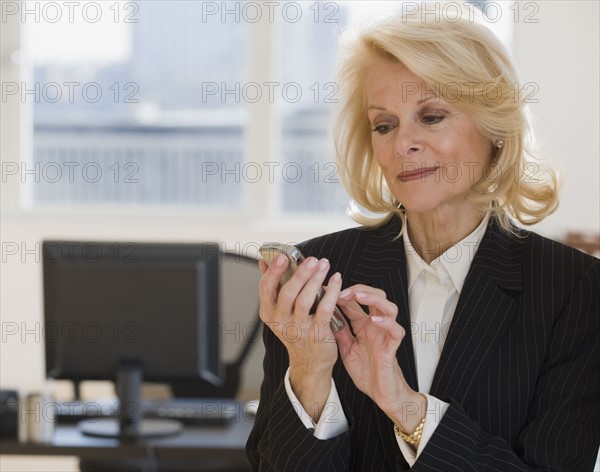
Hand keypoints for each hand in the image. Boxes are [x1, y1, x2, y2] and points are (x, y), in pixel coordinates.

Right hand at [258, 254, 342, 420]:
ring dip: (315, 279)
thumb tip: (264, 261)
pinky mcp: (317, 334)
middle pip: (286, 293)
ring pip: (304, 300)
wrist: (310, 362)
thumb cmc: (296, 331)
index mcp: (269, 313)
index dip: (273, 271)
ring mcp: (298, 329)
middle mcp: (280, 321)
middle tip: (311, 259)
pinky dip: (331, 292)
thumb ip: (273, 285)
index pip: (265, 288)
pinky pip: (324, 309)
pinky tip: (336, 280)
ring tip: (323, 265)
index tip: (282, 255)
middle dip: (299, 273)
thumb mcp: (279, 311)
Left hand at [334, 285, 425, 431]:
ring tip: (358, 296)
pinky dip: (386, 323)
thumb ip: (340, 331)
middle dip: (360, 289)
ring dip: (374, 299)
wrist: (380, 393)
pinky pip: (395, 331)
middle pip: (376, 297)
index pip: (357, 301)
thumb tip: (325, 314)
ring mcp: (385, 335)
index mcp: (364, 325)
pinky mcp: (392, 347)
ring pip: (389, 308)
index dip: (344, 292)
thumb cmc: (366, 371)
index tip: (328, 288)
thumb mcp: (346, 348)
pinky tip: (374, 320)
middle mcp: (376, 326)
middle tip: (342, 290)